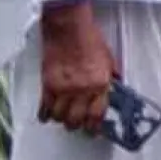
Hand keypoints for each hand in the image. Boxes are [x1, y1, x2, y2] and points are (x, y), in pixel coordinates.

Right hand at [38, 7, 114, 134]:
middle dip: (77, 126)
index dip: (95, 127)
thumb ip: (111, 77)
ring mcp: (63, 88)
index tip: (94, 131)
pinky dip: (45, 114)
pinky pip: (45, 107)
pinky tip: (47, 116)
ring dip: (62, 120)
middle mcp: (82, 90)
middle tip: (78, 126)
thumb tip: (116, 88)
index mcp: (100, 84)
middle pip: (76, 120)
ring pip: (60, 117)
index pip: (97, 114)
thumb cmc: (90, 39)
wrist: (68, 28)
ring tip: (64, 118)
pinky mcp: (47, 84)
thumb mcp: (110, 59)